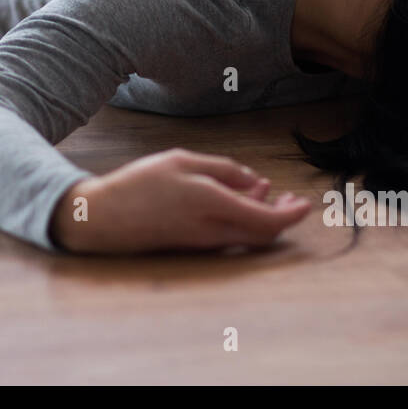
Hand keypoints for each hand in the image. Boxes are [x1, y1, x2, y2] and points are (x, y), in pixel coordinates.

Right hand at [50, 148, 311, 253]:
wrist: (102, 219)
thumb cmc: (140, 185)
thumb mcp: (182, 162)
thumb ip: (224, 171)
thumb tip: (257, 184)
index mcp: (213, 206)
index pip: (268, 221)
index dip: (292, 214)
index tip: (305, 202)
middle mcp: (213, 232)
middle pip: (262, 234)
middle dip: (281, 217)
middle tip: (289, 197)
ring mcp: (203, 243)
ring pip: (246, 236)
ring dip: (260, 216)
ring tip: (261, 190)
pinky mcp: (193, 247)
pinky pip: (229, 237)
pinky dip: (241, 220)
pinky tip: (235, 200)